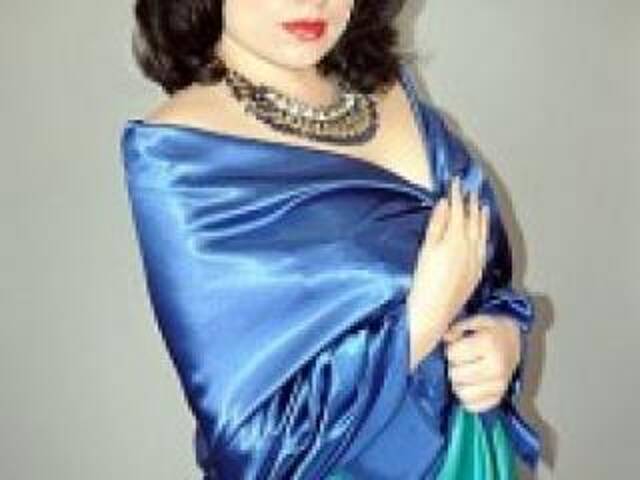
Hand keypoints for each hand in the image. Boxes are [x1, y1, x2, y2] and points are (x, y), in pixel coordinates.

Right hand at [408, 175, 489, 332]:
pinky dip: (484, 235)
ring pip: (482, 233)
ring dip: (482, 218)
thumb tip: (445, 204)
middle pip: (473, 220)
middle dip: (471, 203)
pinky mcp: (477, 272)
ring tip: (482, 206)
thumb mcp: (426, 248)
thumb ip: (437, 224)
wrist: (433, 309)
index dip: (457, 194)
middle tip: (470, 190)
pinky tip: (483, 233)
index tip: (455, 182)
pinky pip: (484, 246)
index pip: (459, 210)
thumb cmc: (424, 280)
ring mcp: (476, 260)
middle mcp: (471, 247)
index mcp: (456, 238)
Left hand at [443, 314, 520, 412]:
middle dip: (453, 366)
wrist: (513, 341)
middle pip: (455, 375)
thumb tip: (446, 338)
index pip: (452, 354)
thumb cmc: (491, 330)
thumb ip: (458, 327)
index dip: (450, 349)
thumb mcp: (477, 320)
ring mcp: (499, 386)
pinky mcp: (498, 398)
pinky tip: (471, 384)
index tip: (457, 345)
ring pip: (462, 393)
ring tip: (465, 371)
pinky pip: (472, 406)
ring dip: (459, 383)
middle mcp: (497, 368)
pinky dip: (467, 397)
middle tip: (461, 360)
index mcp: (489, 345)